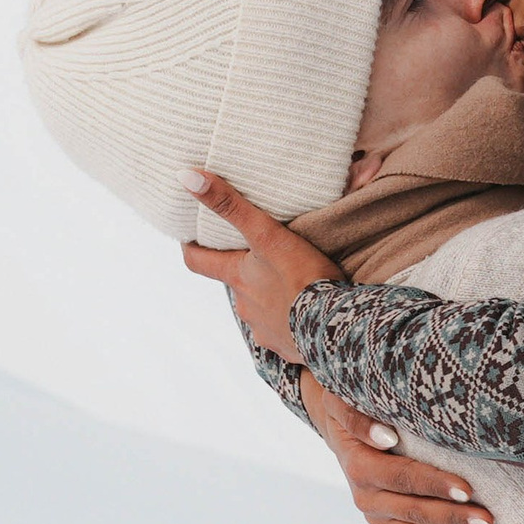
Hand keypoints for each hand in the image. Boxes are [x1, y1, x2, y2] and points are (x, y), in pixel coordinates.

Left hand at [178, 170, 342, 362]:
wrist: (336, 328)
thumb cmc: (303, 279)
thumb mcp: (268, 236)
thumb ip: (231, 206)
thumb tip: (186, 176)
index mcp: (237, 278)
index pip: (197, 261)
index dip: (191, 247)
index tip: (191, 238)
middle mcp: (244, 306)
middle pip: (235, 285)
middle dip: (244, 273)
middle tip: (261, 257)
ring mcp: (265, 329)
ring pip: (260, 309)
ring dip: (270, 298)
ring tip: (292, 286)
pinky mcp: (288, 347)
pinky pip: (283, 332)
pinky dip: (290, 322)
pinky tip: (306, 315)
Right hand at [299, 374, 501, 523]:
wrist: (343, 434)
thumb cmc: (354, 409)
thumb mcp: (345, 401)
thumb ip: (361, 417)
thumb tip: (386, 434)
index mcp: (361, 469)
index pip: (405, 478)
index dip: (436, 485)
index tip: (468, 490)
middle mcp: (368, 500)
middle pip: (418, 514)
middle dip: (456, 521)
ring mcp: (380, 520)